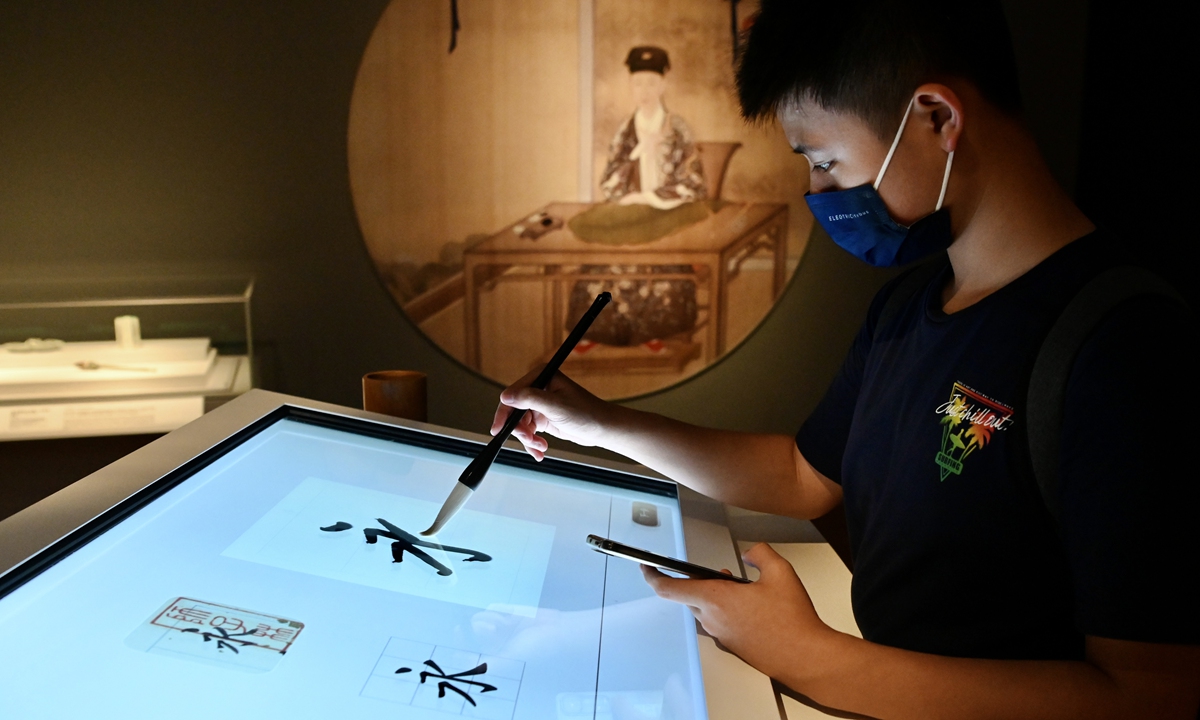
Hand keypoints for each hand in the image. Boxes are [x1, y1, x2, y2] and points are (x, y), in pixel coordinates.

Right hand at [492, 366, 613, 460]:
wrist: (603, 429)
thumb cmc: (586, 413)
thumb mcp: (556, 405)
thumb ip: (530, 398)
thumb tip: (506, 396)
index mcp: (542, 377)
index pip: (512, 394)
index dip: (503, 412)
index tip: (497, 428)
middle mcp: (539, 388)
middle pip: (514, 411)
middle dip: (520, 430)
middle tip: (529, 440)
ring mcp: (541, 404)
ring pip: (521, 424)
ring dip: (528, 439)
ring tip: (540, 447)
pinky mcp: (544, 418)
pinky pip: (529, 431)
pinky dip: (532, 443)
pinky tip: (540, 451)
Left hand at [641, 543, 832, 679]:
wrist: (805, 657)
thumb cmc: (792, 621)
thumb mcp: (780, 572)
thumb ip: (760, 553)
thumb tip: (750, 553)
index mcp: (716, 599)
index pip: (670, 589)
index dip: (652, 575)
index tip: (645, 566)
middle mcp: (713, 619)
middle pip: (691, 595)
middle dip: (701, 581)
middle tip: (721, 573)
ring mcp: (722, 635)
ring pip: (706, 608)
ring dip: (717, 595)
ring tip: (742, 587)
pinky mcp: (733, 646)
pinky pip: (720, 622)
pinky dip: (728, 610)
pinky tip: (752, 606)